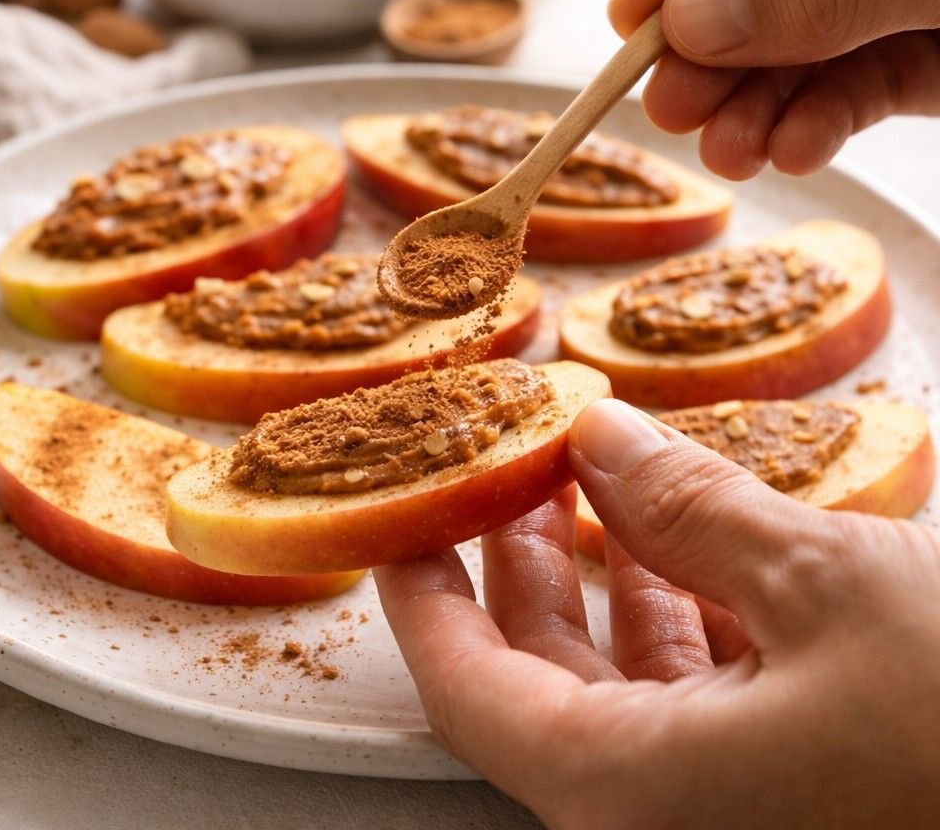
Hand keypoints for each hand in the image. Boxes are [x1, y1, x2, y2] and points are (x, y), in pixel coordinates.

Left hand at [375, 399, 939, 829]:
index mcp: (634, 795)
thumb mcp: (827, 585)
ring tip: (594, 485)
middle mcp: (668, 821)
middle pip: (542, 683)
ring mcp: (736, 810)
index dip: (421, 598)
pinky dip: (694, 614)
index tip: (403, 522)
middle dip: (521, 569)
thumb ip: (693, 508)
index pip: (466, 690)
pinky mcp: (802, 786)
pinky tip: (704, 541)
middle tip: (510, 476)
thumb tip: (601, 439)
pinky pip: (710, 699)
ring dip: (611, 580)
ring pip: (631, 688)